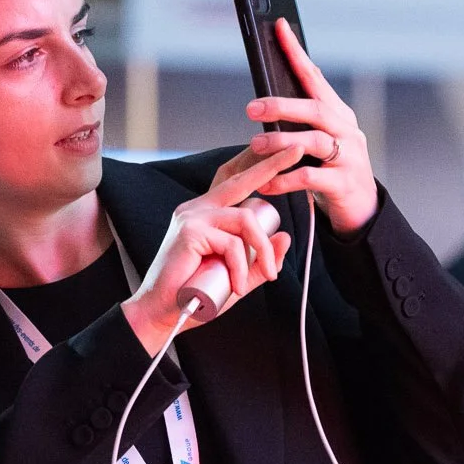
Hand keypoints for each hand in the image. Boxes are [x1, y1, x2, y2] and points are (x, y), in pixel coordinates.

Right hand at [123, 147, 300, 354]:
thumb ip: (259, 259)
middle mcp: (198, 208)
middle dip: (273, 164)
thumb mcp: (238, 276)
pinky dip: (240, 267)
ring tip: (263, 276)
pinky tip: (235, 286)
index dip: (260, 166)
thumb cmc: (197, 294)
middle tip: (299, 150)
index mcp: (207, 214)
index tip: (287, 150)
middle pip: (242, 181)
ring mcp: (192, 217)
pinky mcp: (189, 231)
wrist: (164, 313)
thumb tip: (285, 237)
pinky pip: (232, 244)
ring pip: (245, 220)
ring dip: (261, 250)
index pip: (236, 183)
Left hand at [242, 18, 379, 234]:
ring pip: (315, 141)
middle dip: (282, 106)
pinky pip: (312, 178)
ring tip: (255, 145)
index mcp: (338, 113)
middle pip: (315, 109)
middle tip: (251, 108)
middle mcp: (347, 130)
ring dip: (282, 142)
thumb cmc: (333, 168)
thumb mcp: (321, 138)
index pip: (315, 77)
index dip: (296, 53)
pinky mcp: (344, 184)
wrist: (361, 208)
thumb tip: (270, 95)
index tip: (279, 28)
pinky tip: (266, 183)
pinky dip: (285, 179)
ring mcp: (349, 157)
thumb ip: (303, 118)